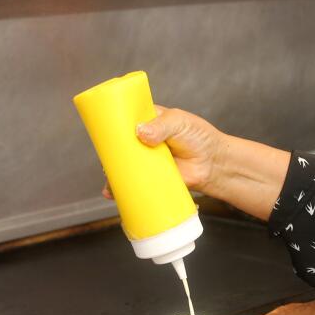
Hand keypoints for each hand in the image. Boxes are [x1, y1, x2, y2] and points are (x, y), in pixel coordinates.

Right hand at [102, 105, 288, 221]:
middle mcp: (143, 141)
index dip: (111, 126)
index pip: (124, 121)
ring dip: (112, 174)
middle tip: (105, 160)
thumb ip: (162, 126)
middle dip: (109, 154)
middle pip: (119, 146)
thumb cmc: (199, 137)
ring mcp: (146, 161)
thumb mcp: (180, 122)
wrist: (213, 163)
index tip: (101, 132)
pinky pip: (133, 183)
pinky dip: (121, 189)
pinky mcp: (151, 178)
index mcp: (148, 121)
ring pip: (123, 166)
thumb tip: (141, 132)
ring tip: (109, 180)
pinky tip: (113, 193)